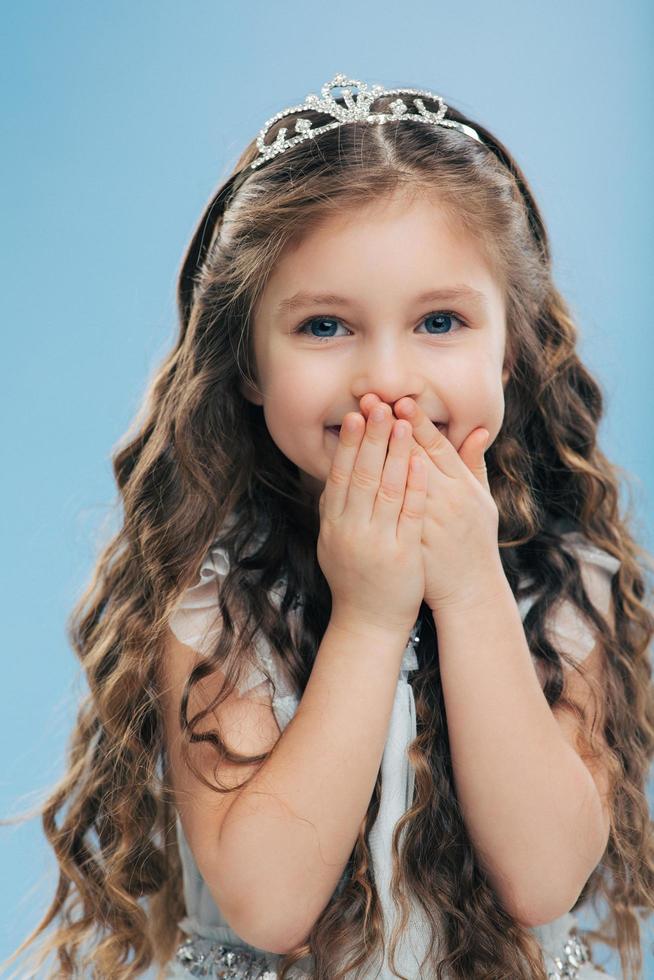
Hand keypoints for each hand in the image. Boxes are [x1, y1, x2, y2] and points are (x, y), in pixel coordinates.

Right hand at [317, 401, 426, 635]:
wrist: (368, 622)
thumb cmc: (353, 579)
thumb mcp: (333, 543)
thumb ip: (333, 510)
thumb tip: (331, 475)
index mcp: (333, 525)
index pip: (339, 476)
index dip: (347, 445)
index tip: (355, 416)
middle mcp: (350, 531)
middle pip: (361, 476)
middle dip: (370, 439)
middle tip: (378, 407)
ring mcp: (376, 542)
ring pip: (385, 490)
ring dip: (394, 454)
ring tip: (402, 424)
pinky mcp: (401, 554)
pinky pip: (408, 514)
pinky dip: (414, 486)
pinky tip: (420, 463)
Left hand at [359, 394, 501, 614]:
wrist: (467, 590)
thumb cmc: (475, 541)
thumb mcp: (482, 500)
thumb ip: (475, 464)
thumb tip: (480, 429)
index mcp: (462, 486)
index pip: (436, 446)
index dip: (417, 422)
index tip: (399, 400)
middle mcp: (443, 500)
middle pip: (409, 456)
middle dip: (387, 427)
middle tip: (369, 400)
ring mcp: (421, 520)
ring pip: (390, 479)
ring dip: (370, 449)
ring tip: (355, 423)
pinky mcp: (403, 540)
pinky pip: (379, 510)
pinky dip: (364, 488)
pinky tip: (348, 466)